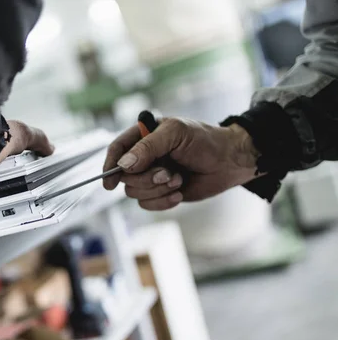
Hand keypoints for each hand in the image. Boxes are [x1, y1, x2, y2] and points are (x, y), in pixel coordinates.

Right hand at [103, 117, 259, 209]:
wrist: (230, 162)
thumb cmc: (206, 141)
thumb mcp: (176, 134)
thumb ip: (148, 147)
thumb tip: (123, 165)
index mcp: (143, 136)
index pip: (116, 149)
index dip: (110, 165)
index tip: (110, 182)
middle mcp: (143, 157)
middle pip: (124, 176)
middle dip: (147, 179)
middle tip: (168, 174)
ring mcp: (150, 176)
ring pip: (134, 192)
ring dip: (158, 190)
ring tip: (178, 180)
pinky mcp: (159, 193)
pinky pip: (147, 205)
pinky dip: (163, 202)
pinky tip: (179, 193)